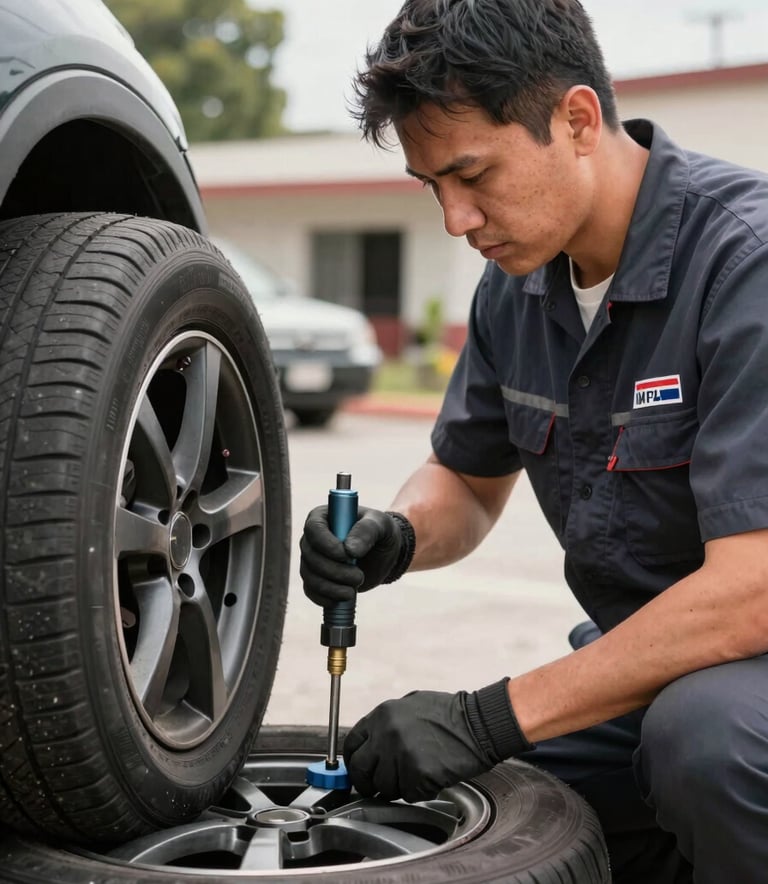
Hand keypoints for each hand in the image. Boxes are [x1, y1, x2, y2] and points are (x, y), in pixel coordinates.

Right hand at [299, 506, 412, 605]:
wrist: (384, 554)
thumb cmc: (381, 532)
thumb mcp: (381, 524)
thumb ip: (367, 530)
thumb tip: (350, 549)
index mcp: (325, 517)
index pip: (313, 528)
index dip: (326, 544)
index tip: (346, 555)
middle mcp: (313, 538)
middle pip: (310, 556)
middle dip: (334, 571)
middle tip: (359, 577)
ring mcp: (312, 559)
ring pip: (309, 576)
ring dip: (331, 587)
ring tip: (353, 590)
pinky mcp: (316, 578)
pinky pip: (311, 591)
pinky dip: (325, 598)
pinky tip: (343, 597)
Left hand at [343, 679, 532, 802]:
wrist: (478, 723)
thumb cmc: (450, 715)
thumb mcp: (411, 705)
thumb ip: (387, 723)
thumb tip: (371, 744)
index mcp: (382, 714)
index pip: (352, 744)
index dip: (353, 760)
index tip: (358, 770)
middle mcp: (386, 734)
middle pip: (361, 770)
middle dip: (369, 782)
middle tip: (378, 786)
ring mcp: (400, 755)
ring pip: (384, 786)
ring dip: (398, 786)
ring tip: (417, 773)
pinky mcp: (417, 774)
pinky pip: (408, 794)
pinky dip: (418, 791)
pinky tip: (431, 776)